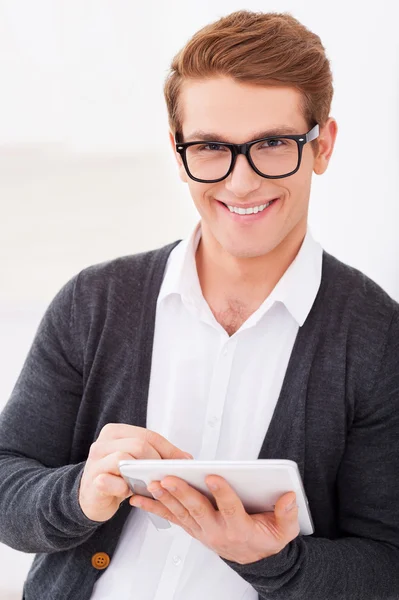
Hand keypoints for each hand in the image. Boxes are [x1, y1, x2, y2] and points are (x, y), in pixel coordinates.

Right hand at [79, 424, 191, 521]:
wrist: (90, 498)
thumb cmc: (116, 477)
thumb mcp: (135, 461)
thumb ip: (154, 455)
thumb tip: (185, 458)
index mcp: (115, 432)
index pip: (148, 435)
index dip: (169, 449)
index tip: (184, 461)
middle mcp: (102, 443)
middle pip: (139, 445)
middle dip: (158, 461)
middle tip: (168, 475)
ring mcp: (95, 462)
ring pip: (125, 459)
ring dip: (141, 474)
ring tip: (148, 484)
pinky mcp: (91, 481)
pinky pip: (111, 481)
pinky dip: (122, 488)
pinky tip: (126, 492)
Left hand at [129, 475, 298, 563]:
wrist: (254, 560)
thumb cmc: (266, 539)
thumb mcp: (285, 531)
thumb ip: (287, 514)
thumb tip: (289, 496)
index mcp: (240, 528)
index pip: (230, 508)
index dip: (222, 493)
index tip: (213, 476)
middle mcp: (218, 530)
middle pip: (198, 509)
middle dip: (183, 492)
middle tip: (170, 477)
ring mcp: (202, 531)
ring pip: (182, 513)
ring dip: (165, 498)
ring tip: (153, 483)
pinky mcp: (193, 529)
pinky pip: (172, 517)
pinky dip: (155, 507)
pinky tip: (140, 498)